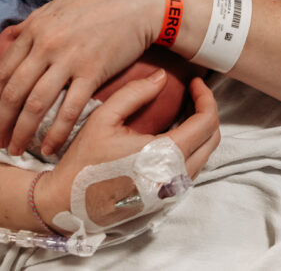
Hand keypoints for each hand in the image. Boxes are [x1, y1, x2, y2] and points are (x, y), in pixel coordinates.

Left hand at [0, 0, 163, 155]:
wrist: (140, 0)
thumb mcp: (59, 4)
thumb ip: (36, 23)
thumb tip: (17, 37)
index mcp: (35, 28)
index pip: (3, 72)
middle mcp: (46, 44)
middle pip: (14, 92)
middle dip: (2, 123)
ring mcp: (68, 59)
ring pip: (35, 105)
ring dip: (22, 133)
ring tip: (17, 151)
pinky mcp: (92, 72)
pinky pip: (69, 110)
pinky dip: (57, 133)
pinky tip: (50, 148)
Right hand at [37, 72, 220, 227]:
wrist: (68, 203)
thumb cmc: (84, 162)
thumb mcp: (104, 119)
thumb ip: (135, 93)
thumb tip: (161, 77)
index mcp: (166, 156)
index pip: (206, 122)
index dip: (206, 97)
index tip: (195, 83)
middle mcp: (176, 177)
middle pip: (212, 140)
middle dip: (207, 111)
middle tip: (192, 94)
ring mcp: (172, 191)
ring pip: (204, 156)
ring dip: (200, 131)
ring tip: (182, 110)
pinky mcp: (165, 199)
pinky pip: (191, 169)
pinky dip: (191, 148)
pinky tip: (171, 133)